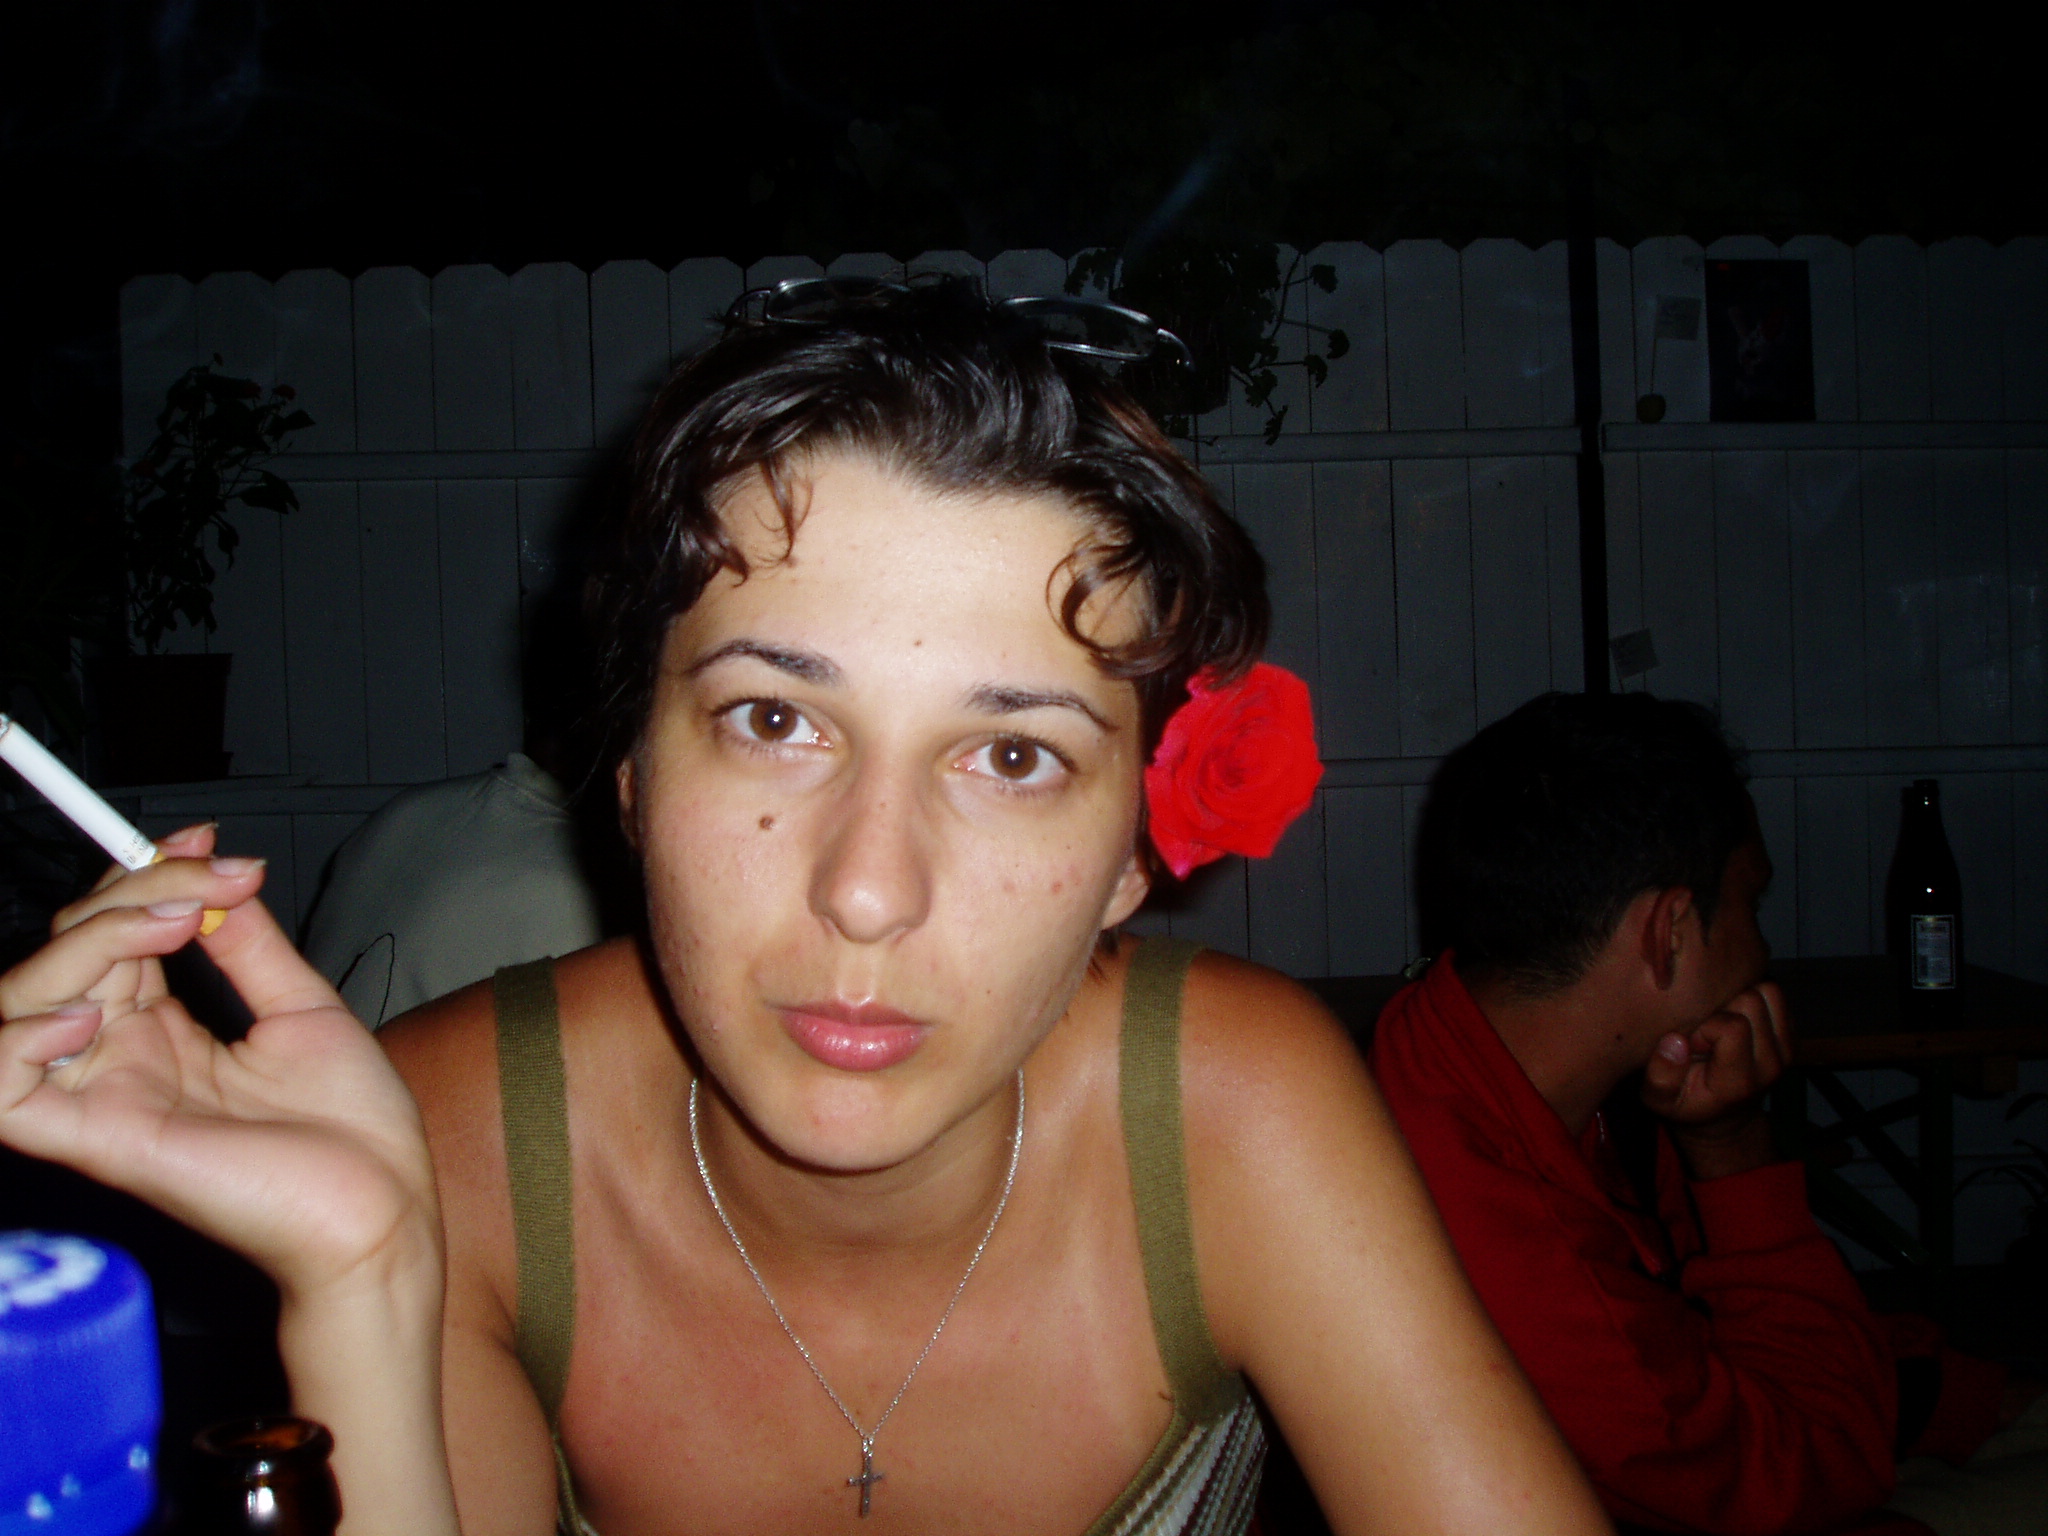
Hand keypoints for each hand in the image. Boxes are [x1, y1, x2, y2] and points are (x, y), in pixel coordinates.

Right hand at [0, 824, 440, 1303]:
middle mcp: (119, 1061)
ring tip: (167, 932)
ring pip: (15, 1003)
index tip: (204, 842)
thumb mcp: (301, 1010)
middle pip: (64, 950)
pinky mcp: (98, 1144)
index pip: (107, 934)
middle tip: (211, 885)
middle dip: (131, 891)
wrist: (383, 1208)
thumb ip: (248, 946)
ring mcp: (103, 1099)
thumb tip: (217, 875)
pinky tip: (89, 1017)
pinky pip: (1, 1094)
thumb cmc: (351, 1130)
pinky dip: (18, 1041)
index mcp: (163, 1032)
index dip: (140, 876)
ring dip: (79, 946)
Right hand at [1641, 980, 1789, 1180]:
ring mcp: (1786, 1052)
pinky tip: (1736, 1018)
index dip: (1706, 1025)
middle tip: (1707, 1031)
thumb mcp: (1659, 1099)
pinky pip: (1776, 997)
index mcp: (1740, 1081)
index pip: (1733, 1027)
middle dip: (1723, 1008)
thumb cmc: (1687, 1104)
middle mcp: (1771, 1066)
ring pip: (1769, 993)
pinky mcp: (1792, 1039)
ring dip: (1741, 999)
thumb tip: (1676, 1040)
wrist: (1725, 1119)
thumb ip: (1661, 1074)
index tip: (1694, 1043)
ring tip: (1722, 1021)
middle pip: (1752, 1002)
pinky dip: (1755, 999)